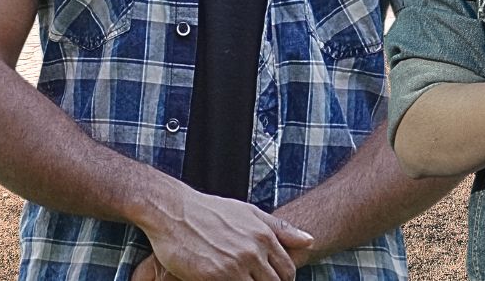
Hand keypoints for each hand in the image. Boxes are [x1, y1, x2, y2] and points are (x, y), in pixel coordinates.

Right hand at [136, 187, 312, 280]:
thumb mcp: (249, 213)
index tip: (273, 280)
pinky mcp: (214, 277)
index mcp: (263, 236)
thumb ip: (281, 229)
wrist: (174, 211)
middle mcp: (252, 251)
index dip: (283, 280)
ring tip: (237, 277)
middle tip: (253, 279)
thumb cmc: (210, 211)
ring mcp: (233, 265)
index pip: (287, 270)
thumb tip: (310, 240)